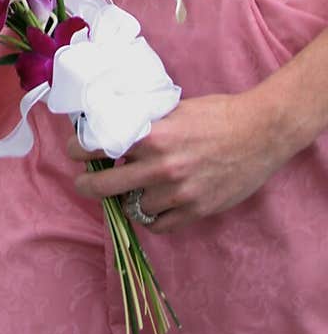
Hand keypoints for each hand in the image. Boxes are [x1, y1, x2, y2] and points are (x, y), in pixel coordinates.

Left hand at [68, 91, 286, 233]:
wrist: (259, 132)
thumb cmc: (217, 114)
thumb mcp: (173, 108)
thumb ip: (145, 121)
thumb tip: (114, 123)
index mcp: (151, 136)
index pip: (98, 146)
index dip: (79, 149)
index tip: (73, 151)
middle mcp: (160, 167)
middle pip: (105, 186)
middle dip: (88, 185)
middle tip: (84, 182)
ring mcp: (178, 193)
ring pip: (133, 207)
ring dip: (127, 199)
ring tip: (128, 190)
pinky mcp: (196, 210)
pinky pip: (159, 225)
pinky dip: (150, 218)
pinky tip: (149, 207)